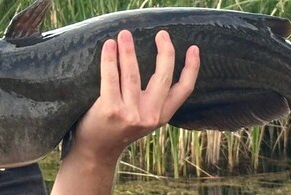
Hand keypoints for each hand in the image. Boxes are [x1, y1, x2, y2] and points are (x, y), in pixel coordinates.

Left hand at [52, 30, 199, 193]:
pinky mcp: (110, 110)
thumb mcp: (143, 119)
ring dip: (129, 50)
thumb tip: (159, 62)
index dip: (192, 68)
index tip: (194, 48)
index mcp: (161, 116)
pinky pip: (110, 77)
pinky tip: (109, 45)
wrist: (96, 152)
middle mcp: (149, 116)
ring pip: (133, 74)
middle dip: (165, 51)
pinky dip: (109, 59)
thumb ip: (153, 101)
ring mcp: (129, 113)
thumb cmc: (118, 129)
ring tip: (125, 34)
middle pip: (163, 77)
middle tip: (161, 34)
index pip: (184, 90)